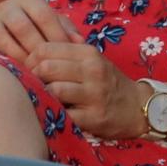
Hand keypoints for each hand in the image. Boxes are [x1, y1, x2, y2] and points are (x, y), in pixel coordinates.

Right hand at [0, 0, 77, 63]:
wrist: (0, 31)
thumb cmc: (35, 30)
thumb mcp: (53, 26)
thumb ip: (67, 31)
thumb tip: (80, 42)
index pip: (44, 16)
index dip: (55, 36)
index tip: (64, 56)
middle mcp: (8, 5)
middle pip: (21, 26)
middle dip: (34, 49)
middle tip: (45, 68)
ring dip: (13, 55)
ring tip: (27, 71)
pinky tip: (3, 69)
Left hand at [23, 38, 151, 138]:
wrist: (137, 106)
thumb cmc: (107, 82)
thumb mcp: (92, 60)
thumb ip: (66, 52)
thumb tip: (31, 51)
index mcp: (89, 53)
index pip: (45, 48)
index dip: (30, 60)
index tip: (30, 70)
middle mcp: (93, 70)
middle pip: (46, 68)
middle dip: (33, 78)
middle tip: (33, 87)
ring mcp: (94, 94)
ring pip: (53, 90)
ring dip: (43, 97)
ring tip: (44, 100)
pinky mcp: (93, 117)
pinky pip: (63, 114)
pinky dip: (53, 114)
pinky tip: (53, 114)